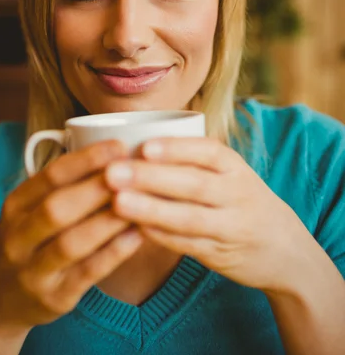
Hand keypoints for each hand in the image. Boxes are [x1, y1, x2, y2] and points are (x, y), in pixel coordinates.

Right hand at [0, 140, 141, 334]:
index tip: (119, 146)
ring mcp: (33, 270)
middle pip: (57, 208)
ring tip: (141, 203)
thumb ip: (65, 184)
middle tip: (133, 173)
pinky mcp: (53, 298)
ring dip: (108, 222)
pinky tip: (137, 236)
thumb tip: (117, 154)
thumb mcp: (32, 208)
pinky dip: (114, 253)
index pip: (50, 175)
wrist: (1, 299)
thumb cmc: (31, 240)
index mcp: (16, 204)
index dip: (87, 159)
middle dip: (97, 188)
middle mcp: (18, 237)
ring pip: (71, 243)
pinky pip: (86, 273)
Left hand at [105, 137, 313, 293]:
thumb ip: (195, 161)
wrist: (286, 249)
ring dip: (150, 210)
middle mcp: (237, 194)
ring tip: (117, 202)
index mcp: (236, 168)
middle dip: (151, 178)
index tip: (144, 146)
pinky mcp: (220, 255)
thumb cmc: (242, 200)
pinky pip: (187, 245)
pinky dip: (160, 237)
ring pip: (189, 218)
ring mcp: (231, 227)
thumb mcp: (231, 173)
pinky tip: (133, 229)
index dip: (177, 149)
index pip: (209, 152)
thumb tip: (137, 143)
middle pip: (194, 184)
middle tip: (113, 172)